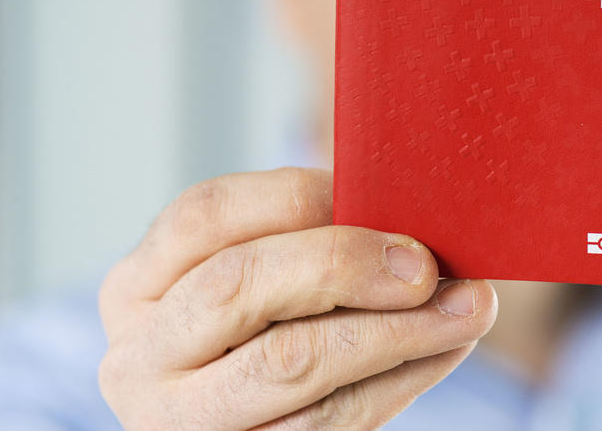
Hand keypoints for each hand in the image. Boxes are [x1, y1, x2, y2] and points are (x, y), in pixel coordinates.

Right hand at [98, 168, 495, 429]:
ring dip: (396, 329)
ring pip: (291, 361)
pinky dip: (399, 380)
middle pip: (239, 285)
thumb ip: (302, 236)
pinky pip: (329, 422)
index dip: (294, 195)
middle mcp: (140, 357)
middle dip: (345, 264)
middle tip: (426, 263)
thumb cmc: (261, 326)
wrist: (245, 420)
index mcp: (134, 286)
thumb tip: (400, 206)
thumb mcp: (254, 276)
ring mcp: (181, 422)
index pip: (205, 215)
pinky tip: (443, 350)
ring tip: (467, 307)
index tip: (372, 193)